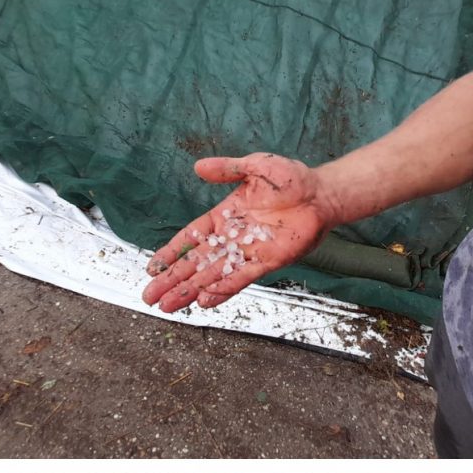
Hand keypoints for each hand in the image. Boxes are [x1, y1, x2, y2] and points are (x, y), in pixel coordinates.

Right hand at [141, 153, 331, 313]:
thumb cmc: (292, 179)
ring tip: (167, 306)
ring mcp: (247, 253)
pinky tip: (204, 301)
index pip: (190, 238)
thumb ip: (228, 169)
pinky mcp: (267, 263)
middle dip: (172, 280)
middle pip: (194, 263)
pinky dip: (222, 290)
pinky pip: (240, 279)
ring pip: (212, 275)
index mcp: (223, 217)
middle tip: (149, 297)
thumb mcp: (256, 166)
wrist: (322, 194)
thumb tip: (198, 167)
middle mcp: (231, 238)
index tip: (152, 268)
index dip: (170, 253)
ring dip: (190, 291)